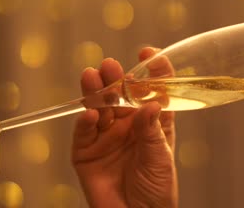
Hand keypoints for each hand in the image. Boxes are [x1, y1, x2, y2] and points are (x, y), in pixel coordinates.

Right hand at [72, 48, 177, 207]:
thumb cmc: (157, 189)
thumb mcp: (160, 158)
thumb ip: (152, 132)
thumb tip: (150, 104)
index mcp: (151, 122)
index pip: (152, 91)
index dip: (152, 72)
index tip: (149, 54)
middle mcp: (128, 125)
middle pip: (120, 95)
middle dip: (115, 79)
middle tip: (111, 65)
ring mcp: (105, 137)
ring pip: (98, 107)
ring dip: (95, 92)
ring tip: (92, 75)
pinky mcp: (86, 152)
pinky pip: (83, 134)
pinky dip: (84, 122)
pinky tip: (89, 113)